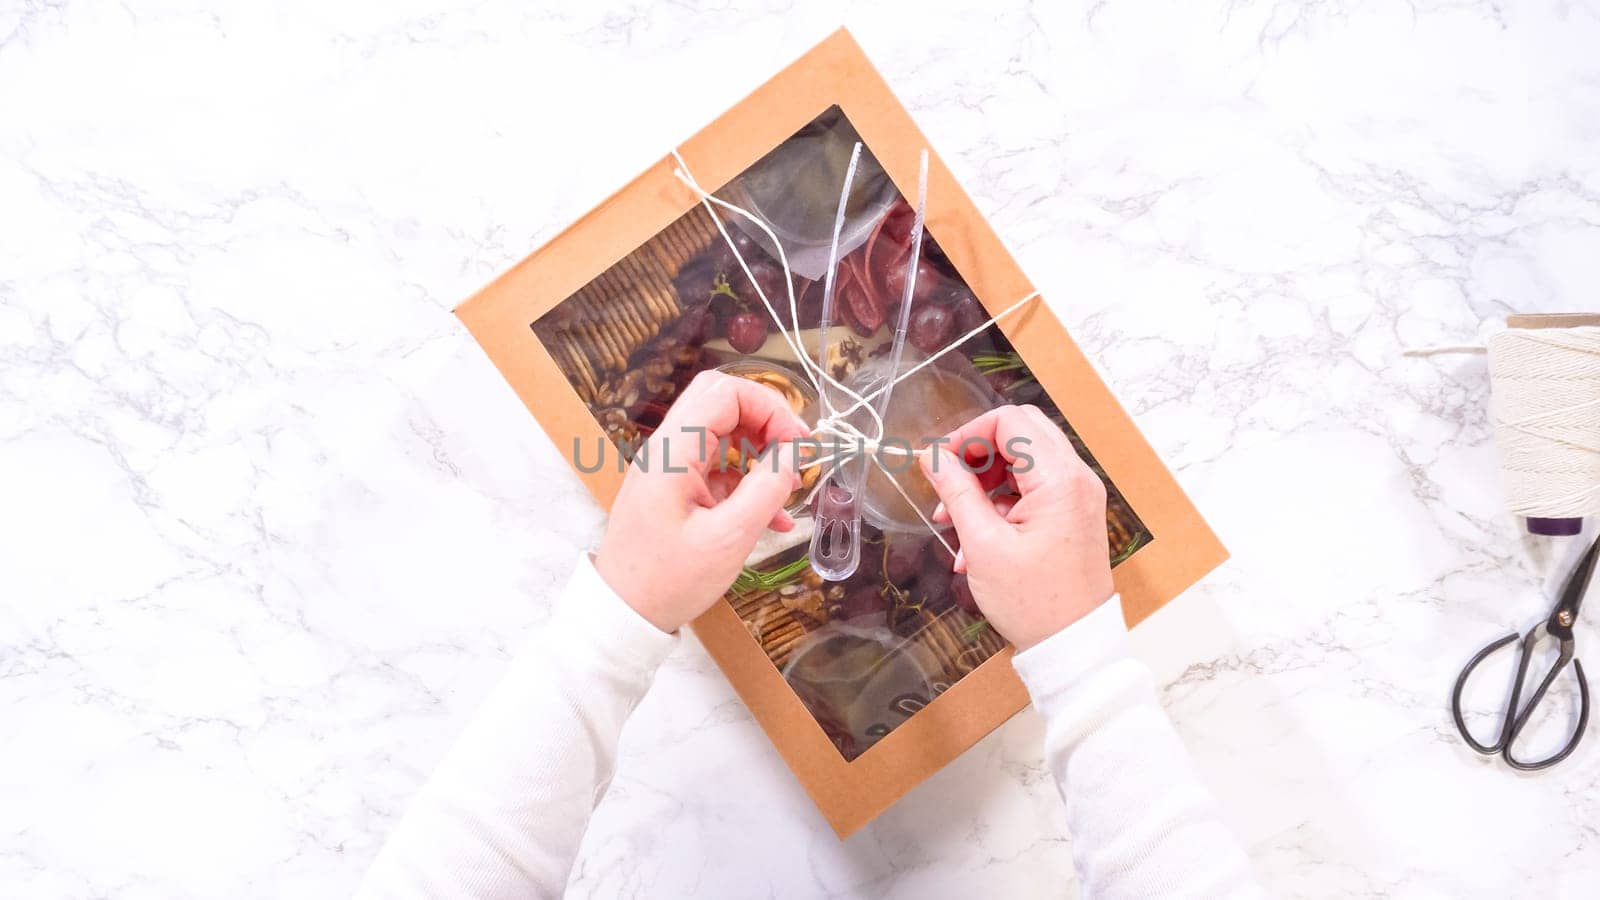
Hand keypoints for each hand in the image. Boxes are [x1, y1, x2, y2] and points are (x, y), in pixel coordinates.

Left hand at [595, 370, 807, 632]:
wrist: (622, 613)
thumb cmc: (668, 581)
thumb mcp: (728, 539)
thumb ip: (766, 490)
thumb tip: (796, 453)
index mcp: (673, 452)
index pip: (725, 392)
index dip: (770, 407)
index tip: (798, 443)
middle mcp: (667, 450)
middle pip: (722, 402)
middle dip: (767, 420)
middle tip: (796, 452)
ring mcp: (669, 468)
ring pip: (722, 432)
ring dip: (760, 451)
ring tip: (789, 487)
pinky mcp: (674, 489)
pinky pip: (717, 467)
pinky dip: (747, 480)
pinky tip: (773, 516)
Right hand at [919, 404, 1113, 650]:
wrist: (1073, 645)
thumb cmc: (1033, 602)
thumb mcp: (983, 544)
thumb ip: (957, 491)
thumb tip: (932, 457)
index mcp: (1059, 480)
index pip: (1010, 421)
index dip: (968, 433)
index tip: (938, 461)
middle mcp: (1076, 478)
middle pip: (1020, 432)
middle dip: (976, 452)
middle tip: (947, 479)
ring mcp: (1078, 496)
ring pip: (1024, 459)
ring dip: (984, 479)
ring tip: (952, 518)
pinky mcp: (1072, 514)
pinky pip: (1032, 488)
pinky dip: (1000, 500)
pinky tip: (973, 537)